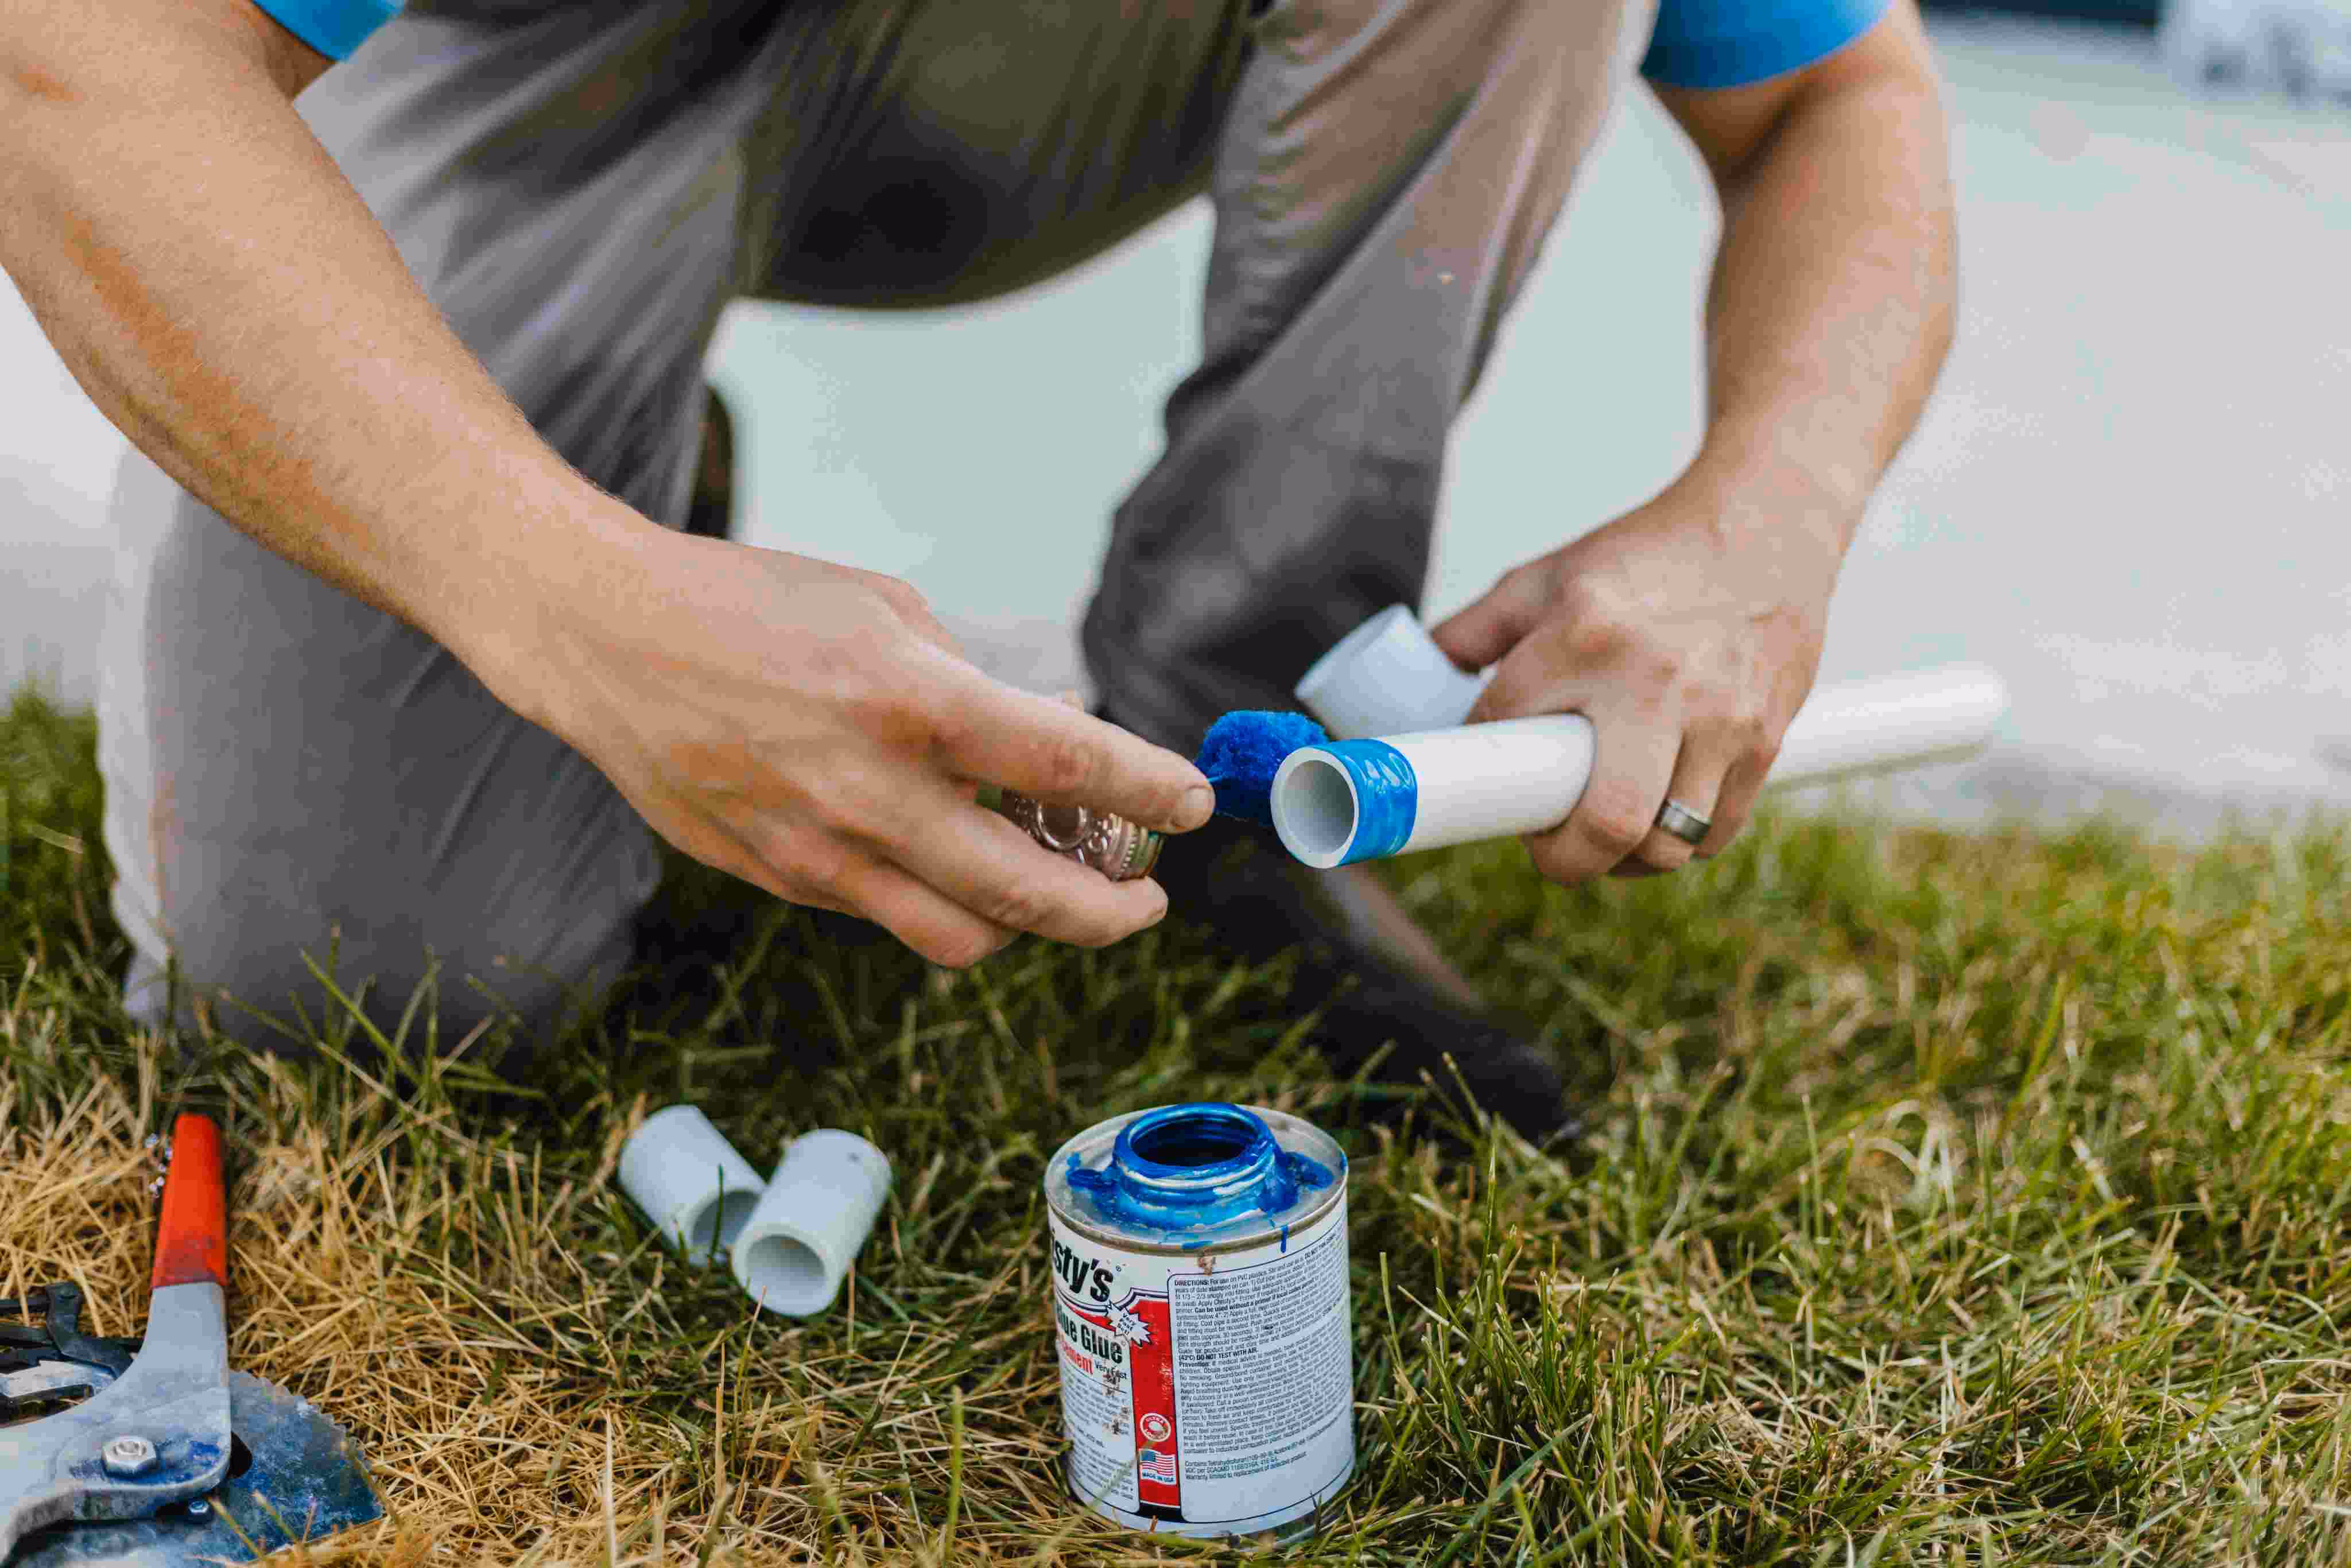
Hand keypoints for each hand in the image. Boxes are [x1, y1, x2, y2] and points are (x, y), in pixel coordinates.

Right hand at [493, 522, 1212, 966]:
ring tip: (1061, 892)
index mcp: (909, 700)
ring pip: (963, 937)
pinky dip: (943, 900)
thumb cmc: (753, 604)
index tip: (1192, 806)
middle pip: (1029, 896)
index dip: (1146, 792)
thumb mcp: (885, 610)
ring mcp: (821, 853)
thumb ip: (971, 683)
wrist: (607, 640)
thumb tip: (1045, 738)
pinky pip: (889, 916)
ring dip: (1031, 928)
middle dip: (1112, 912)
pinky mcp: (782, 881)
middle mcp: (870, 792)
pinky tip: (956, 862)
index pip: (1064, 763)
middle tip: (1144, 899)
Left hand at [1429, 471, 1846, 884]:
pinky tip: (1656, 819)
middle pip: (1606, 821)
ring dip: (1624, 860)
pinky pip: (1716, 830)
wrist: (1768, 520)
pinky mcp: (1764, 736)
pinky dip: (1679, 842)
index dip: (1488, 765)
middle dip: (1564, 858)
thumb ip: (1476, 627)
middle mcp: (1654, 683)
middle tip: (1548, 846)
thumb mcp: (1548, 575)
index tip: (1492, 773)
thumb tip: (1421, 675)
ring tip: (1602, 835)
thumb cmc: (1648, 553)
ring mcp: (1719, 716)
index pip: (1508, 733)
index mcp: (1585, 637)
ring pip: (1666, 842)